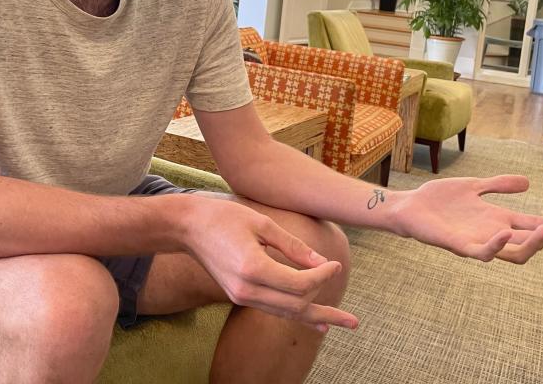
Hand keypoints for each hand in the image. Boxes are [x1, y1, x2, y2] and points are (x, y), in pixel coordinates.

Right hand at [184, 198, 358, 331]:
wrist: (187, 227)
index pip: (299, 284)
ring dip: (314, 318)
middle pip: (295, 306)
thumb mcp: (261, 223)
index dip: (322, 277)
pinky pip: (273, 309)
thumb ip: (292, 245)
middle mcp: (246, 289)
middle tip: (354, 321)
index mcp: (253, 268)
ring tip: (340, 324)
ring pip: (285, 313)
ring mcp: (241, 296)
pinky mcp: (238, 296)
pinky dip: (295, 315)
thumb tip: (321, 263)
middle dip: (326, 310)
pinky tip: (316, 322)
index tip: (335, 265)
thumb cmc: (223, 217)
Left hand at [390, 175, 542, 262]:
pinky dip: (495, 245)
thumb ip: (498, 185)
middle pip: (529, 243)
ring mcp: (475, 241)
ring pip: (512, 253)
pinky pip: (481, 253)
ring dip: (531, 242)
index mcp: (496, 219)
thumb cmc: (439, 199)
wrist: (409, 206)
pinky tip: (505, 232)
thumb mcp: (474, 186)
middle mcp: (490, 233)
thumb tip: (528, 183)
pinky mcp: (457, 245)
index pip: (532, 224)